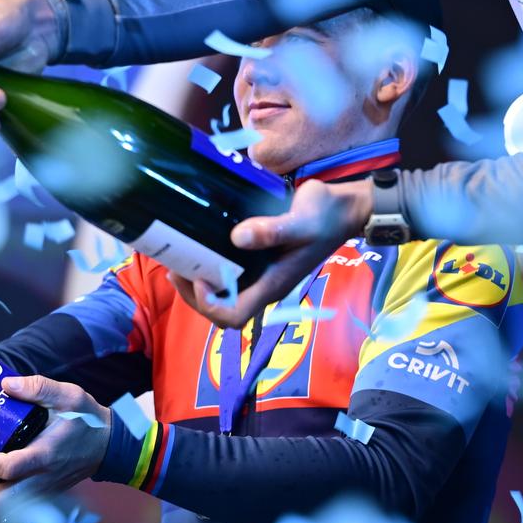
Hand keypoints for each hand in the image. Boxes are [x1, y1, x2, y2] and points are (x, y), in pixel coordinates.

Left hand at [0, 375, 109, 522]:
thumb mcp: (68, 395)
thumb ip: (38, 387)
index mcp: (46, 456)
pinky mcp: (38, 496)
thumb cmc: (87, 420)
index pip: (8, 468)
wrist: (109, 446)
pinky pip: (6, 511)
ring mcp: (39, 493)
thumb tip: (5, 384)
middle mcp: (41, 480)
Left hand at [167, 177, 373, 329]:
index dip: (209, 303)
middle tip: (177, 265)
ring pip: (223, 294)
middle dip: (193, 294)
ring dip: (198, 281)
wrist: (346, 207)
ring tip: (181, 257)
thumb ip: (273, 230)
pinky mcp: (261, 261)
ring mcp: (263, 275)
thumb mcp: (303, 219)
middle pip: (221, 311)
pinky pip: (229, 276)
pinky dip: (210, 267)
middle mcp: (265, 286)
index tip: (199, 276)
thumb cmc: (327, 214)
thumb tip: (238, 238)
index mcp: (273, 284)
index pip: (233, 315)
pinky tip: (200, 245)